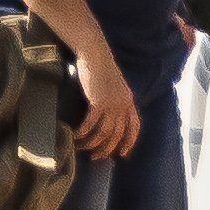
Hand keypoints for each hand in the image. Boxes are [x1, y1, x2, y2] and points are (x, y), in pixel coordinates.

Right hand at [67, 42, 142, 163]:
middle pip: (117, 134)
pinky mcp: (98, 102)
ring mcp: (111, 104)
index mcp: (129, 101)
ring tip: (81, 147)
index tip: (122, 154)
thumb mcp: (114, 84)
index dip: (129, 142)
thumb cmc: (101, 65)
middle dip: (106, 149)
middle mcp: (123, 105)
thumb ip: (116, 98)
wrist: (95, 53)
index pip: (134, 127)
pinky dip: (83, 133)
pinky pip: (91, 124)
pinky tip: (75, 136)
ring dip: (92, 143)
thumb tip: (109, 110)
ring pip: (104, 132)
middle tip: (95, 157)